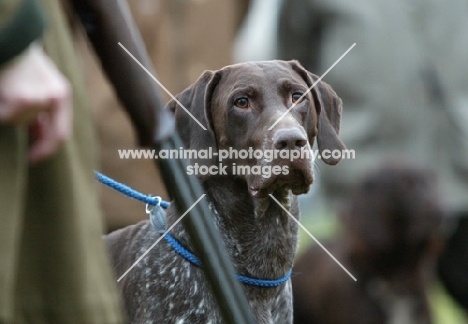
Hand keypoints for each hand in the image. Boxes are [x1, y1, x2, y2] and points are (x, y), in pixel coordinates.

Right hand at [0, 44, 71, 162]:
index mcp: (62, 95)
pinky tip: (2, 93)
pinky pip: (6, 116)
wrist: (12, 38)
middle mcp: (55, 98)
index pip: (61, 134)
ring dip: (9, 113)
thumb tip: (38, 133)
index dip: (47, 149)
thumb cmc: (24, 65)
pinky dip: (1, 109)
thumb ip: (43, 110)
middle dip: (23, 127)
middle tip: (13, 117)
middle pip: (36, 129)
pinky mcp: (19, 99)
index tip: (34, 158)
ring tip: (8, 92)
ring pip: (18, 122)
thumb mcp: (42, 87)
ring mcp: (38, 99)